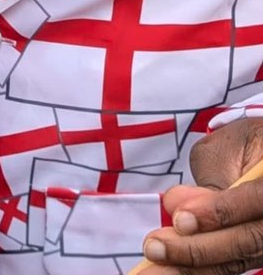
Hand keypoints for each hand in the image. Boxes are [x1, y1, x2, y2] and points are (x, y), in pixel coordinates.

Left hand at [139, 119, 262, 272]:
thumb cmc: (245, 146)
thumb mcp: (228, 148)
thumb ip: (209, 176)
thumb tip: (177, 206)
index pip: (256, 200)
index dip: (219, 212)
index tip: (180, 219)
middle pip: (247, 240)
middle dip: (197, 248)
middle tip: (156, 247)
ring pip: (238, 259)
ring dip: (192, 266)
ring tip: (155, 265)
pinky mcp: (258, 254)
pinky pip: (230, 265)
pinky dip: (199, 270)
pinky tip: (168, 270)